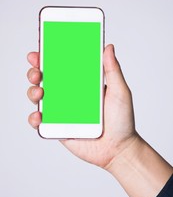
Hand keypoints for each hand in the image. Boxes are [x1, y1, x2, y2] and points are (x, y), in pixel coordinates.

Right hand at [27, 44, 136, 168]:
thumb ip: (112, 70)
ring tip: (39, 92)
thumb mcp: (119, 92)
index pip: (62, 67)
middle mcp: (69, 96)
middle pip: (46, 80)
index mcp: (82, 84)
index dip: (49, 58)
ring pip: (39, 98)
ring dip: (32, 91)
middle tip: (37, 70)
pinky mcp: (57, 128)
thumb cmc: (122, 121)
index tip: (41, 50)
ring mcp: (62, 112)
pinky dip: (34, 118)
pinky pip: (40, 122)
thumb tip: (108, 47)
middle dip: (35, 72)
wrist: (118, 150)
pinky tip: (39, 115)